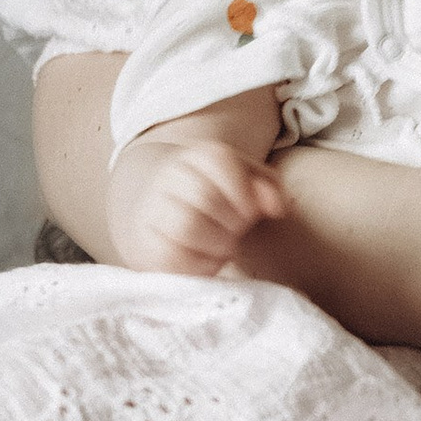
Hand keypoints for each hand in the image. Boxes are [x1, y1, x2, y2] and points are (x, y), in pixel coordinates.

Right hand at [105, 134, 291, 280]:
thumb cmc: (221, 199)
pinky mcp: (144, 245)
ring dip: (216, 243)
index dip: (243, 190)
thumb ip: (269, 187)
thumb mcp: (248, 182)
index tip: (250, 211)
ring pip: (186, 226)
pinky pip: (171, 256)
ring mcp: (151, 210)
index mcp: (196, 155)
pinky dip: (199, 265)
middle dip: (232, 221)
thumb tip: (277, 207)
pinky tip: (207, 261)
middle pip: (205, 197)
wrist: (170, 214)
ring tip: (223, 246)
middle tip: (236, 231)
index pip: (220, 160)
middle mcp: (168, 177)